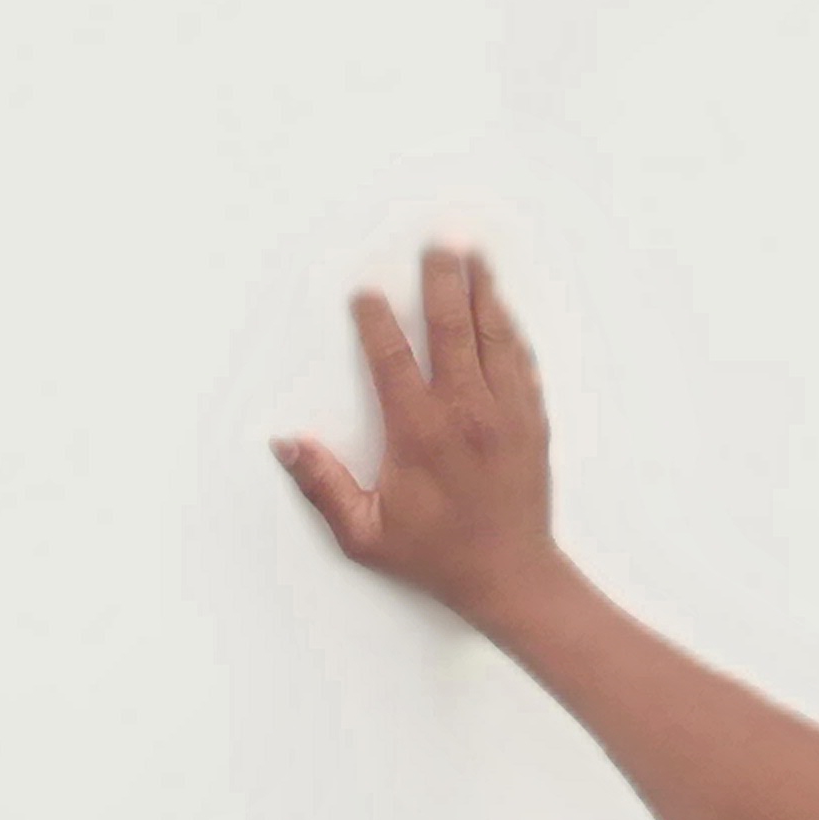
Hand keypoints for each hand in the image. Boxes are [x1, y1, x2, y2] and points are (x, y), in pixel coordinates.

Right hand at [274, 245, 561, 632]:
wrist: (510, 575)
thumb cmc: (434, 556)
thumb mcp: (365, 535)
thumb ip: (323, 487)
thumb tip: (285, 445)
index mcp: (420, 434)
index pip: (392, 358)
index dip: (376, 320)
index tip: (366, 294)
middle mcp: (466, 412)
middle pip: (452, 327)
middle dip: (442, 281)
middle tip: (437, 244)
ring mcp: (506, 412)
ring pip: (493, 334)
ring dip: (483, 291)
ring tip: (474, 254)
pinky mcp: (532, 420)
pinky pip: (521, 360)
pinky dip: (509, 328)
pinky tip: (501, 307)